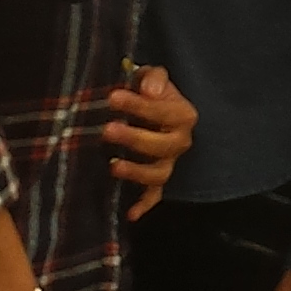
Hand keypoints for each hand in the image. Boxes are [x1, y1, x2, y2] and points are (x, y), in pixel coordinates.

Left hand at [104, 66, 197, 214]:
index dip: (137, 105)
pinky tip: (130, 214)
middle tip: (107, 130)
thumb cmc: (151, 92)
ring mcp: (169, 163)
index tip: (111, 98)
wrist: (155, 108)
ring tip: (113, 165)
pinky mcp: (157, 179)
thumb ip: (154, 78)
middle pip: (162, 146)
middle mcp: (180, 141)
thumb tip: (149, 90)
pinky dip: (144, 205)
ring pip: (159, 174)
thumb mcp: (154, 77)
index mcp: (183, 115)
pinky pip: (154, 195)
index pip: (162, 111)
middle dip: (134, 138)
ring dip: (137, 172)